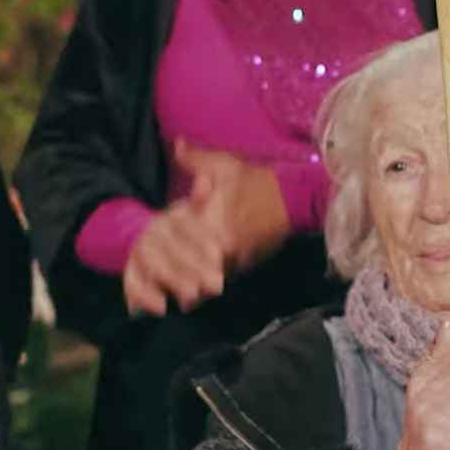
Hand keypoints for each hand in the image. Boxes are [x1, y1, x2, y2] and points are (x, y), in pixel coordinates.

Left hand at [122, 141, 289, 316]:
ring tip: (186, 303)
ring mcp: (237, 254)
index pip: (185, 239)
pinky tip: (209, 293)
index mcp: (211, 217)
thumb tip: (176, 145)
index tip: (154, 266)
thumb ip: (197, 160)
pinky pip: (230, 274)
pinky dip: (219, 281)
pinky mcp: (250, 261)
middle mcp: (222, 240)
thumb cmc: (259, 181)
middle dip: (183, 279)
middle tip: (168, 295)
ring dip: (200, 287)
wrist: (295, 198)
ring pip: (213, 275)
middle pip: (197, 266)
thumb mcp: (227, 165)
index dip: (169, 254)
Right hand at [122, 200, 226, 315]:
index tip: (223, 254)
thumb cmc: (187, 232)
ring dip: (173, 280)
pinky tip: (161, 308)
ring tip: (193, 296)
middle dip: (194, 266)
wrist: (150, 239)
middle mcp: (152, 232)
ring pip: (153, 264)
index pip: (185, 225)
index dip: (203, 239)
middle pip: (170, 247)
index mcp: (170, 217)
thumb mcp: (198, 213)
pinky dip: (143, 296)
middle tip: (217, 284)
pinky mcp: (132, 272)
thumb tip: (205, 182)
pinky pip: (133, 283)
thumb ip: (201, 201)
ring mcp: (140, 252)